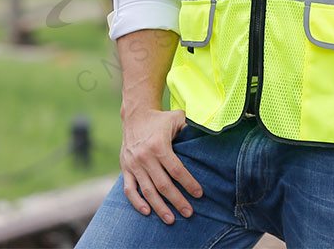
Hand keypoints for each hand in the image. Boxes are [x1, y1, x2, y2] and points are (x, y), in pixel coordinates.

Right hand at [119, 107, 202, 223]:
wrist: (135, 115)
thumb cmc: (161, 118)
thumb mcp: (177, 117)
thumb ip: (190, 127)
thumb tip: (208, 132)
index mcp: (159, 145)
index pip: (176, 170)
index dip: (188, 183)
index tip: (199, 194)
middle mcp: (145, 156)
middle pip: (163, 184)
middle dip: (177, 200)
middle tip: (189, 213)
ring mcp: (134, 164)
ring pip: (147, 191)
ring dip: (159, 207)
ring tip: (171, 219)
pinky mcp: (125, 168)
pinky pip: (129, 189)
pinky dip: (137, 202)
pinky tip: (147, 211)